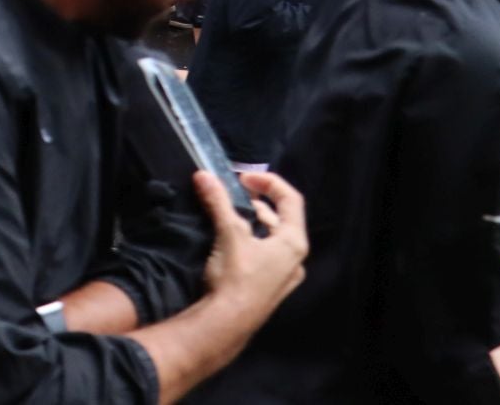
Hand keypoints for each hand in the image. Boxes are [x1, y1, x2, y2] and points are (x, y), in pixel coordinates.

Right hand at [198, 171, 307, 318]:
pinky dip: (250, 242)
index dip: (268, 182)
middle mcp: (295, 259)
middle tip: (234, 196)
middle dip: (257, 203)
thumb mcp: (229, 234)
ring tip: (229, 218)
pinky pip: (265, 256)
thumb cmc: (236, 276)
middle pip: (282, 219)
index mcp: (294, 242)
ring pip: (272, 239)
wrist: (228, 323)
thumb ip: (219, 202)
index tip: (242, 178)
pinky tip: (230, 245)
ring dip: (253, 223)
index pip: (290, 199)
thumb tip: (204, 175)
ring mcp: (284, 276)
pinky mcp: (269, 288)